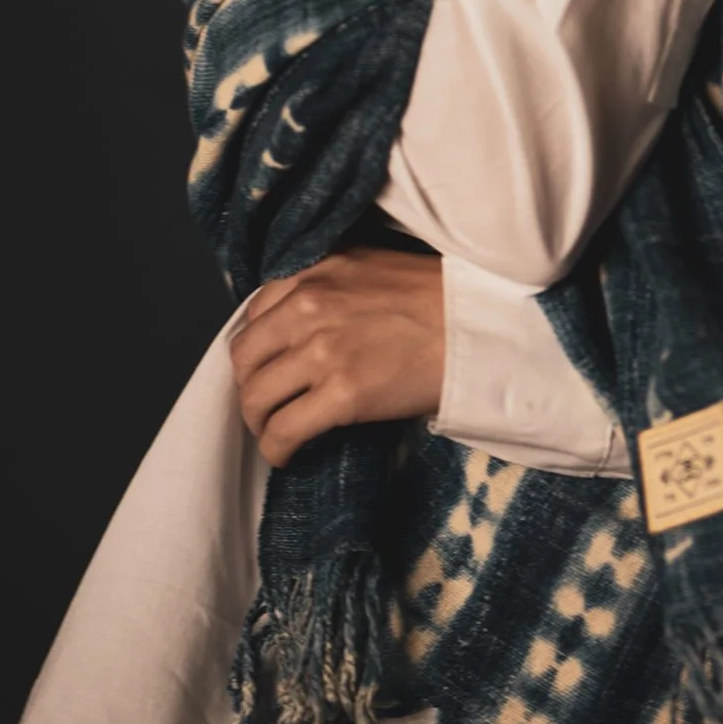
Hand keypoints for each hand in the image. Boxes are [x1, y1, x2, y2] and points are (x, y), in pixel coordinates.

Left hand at [228, 247, 445, 467]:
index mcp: (315, 271)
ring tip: (276, 433)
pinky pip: (283, 432)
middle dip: (250, 387)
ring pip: (256, 397)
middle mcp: (309, 305)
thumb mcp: (370, 268)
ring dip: (259, 423)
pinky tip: (289, 456)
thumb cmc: (435, 296)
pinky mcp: (342, 394)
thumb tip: (302, 325)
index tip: (269, 367)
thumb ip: (328, 286)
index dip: (258, 348)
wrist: (477, 325)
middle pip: (245, 358)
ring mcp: (322, 350)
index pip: (254, 313)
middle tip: (268, 406)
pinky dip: (276, 450)